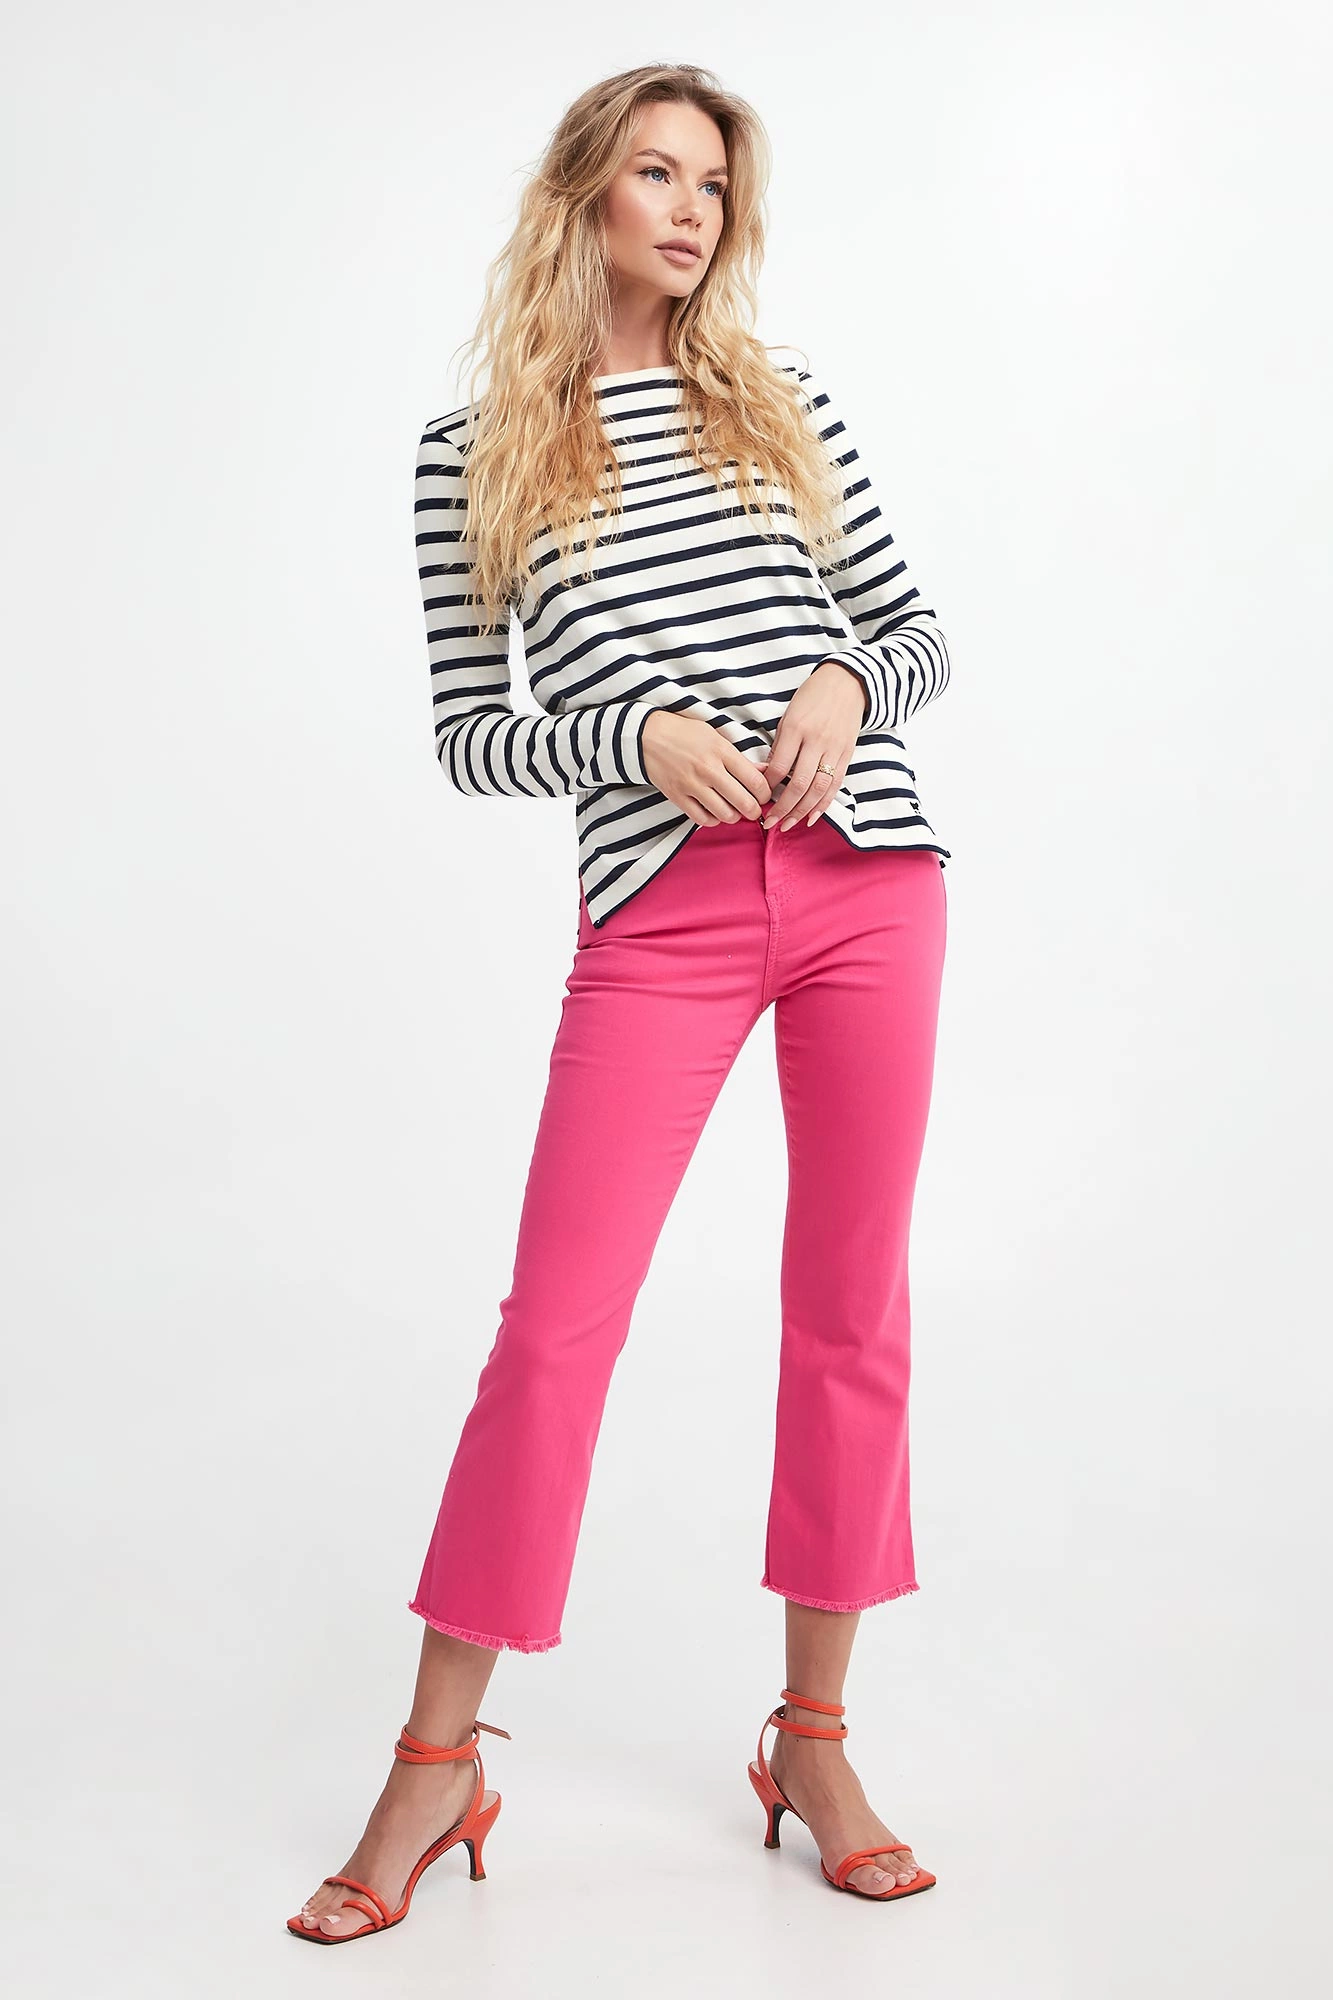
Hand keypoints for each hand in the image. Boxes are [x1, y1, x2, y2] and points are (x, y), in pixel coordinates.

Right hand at [640, 711, 774, 825]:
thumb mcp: (715, 736)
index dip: (766, 793)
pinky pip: (702, 819)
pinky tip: (715, 812)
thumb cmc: (684, 733)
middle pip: (744, 802)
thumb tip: (763, 771)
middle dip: (755, 811)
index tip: (765, 795)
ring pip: (725, 814)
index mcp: (721, 751)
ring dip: (734, 817)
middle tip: (755, 810)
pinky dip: (713, 820)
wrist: (647, 736)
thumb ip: (739, 757)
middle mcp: (708, 769)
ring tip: (734, 810)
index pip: (755, 781)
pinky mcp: (677, 796)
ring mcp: (692, 785)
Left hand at [755, 660, 866, 829]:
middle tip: (769, 823)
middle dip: (782, 808)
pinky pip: (835, 785)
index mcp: (797, 728)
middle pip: (799, 784)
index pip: (779, 766)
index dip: (767, 786)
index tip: (759, 797)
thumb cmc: (812, 697)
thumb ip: (781, 744)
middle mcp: (816, 740)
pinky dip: (823, 804)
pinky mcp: (848, 754)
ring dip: (801, 811)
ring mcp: (834, 749)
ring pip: (818, 789)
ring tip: (787, 825)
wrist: (847, 683)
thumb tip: (770, 773)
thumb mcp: (789, 715)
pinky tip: (811, 817)